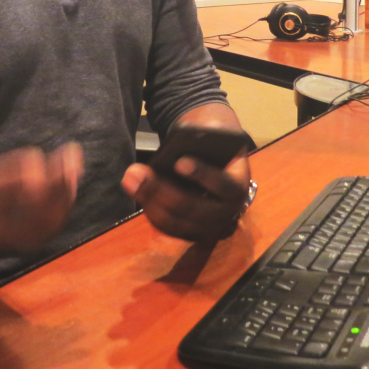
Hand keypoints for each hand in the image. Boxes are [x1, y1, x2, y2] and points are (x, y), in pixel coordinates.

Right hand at [0, 87, 82, 251]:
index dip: (15, 177)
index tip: (36, 155)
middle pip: (21, 210)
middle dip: (49, 184)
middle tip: (70, 156)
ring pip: (37, 222)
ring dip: (60, 196)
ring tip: (75, 167)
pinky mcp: (12, 239)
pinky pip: (41, 230)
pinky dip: (59, 210)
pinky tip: (71, 185)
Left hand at [121, 106, 250, 242]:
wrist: (219, 165)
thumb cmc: (215, 147)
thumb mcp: (215, 138)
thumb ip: (203, 138)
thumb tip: (184, 136)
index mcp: (238, 187)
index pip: (223, 185)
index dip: (202, 174)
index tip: (179, 162)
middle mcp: (227, 214)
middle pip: (192, 208)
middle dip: (161, 189)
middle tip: (137, 171)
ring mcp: (208, 228)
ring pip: (176, 222)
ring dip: (149, 200)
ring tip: (130, 178)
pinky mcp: (190, 232)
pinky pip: (167, 227)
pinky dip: (149, 209)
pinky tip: (134, 189)